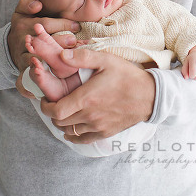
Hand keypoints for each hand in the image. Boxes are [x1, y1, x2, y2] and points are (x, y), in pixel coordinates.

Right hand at [8, 0, 79, 97]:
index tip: (77, 26)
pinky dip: (35, 82)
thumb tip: (37, 4)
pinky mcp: (22, 72)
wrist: (8, 46)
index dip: (61, 24)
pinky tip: (45, 85)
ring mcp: (22, 58)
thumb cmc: (23, 25)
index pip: (45, 24)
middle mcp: (22, 42)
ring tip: (65, 62)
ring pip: (36, 61)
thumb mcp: (21, 10)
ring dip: (51, 61)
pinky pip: (27, 79)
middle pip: (42, 43)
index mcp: (23, 25)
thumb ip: (27, 3)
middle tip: (73, 42)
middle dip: (58, 43)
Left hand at [40, 47, 155, 143]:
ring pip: (69, 131)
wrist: (150, 96)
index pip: (55, 111)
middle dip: (53, 113)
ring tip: (66, 112)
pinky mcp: (105, 132)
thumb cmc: (128, 76)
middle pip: (60, 122)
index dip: (45, 107)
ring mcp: (98, 126)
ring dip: (63, 123)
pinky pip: (83, 140)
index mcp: (86, 99)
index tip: (46, 100)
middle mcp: (89, 116)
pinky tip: (74, 128)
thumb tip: (62, 55)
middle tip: (55, 103)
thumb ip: (83, 57)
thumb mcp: (107, 60)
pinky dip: (74, 135)